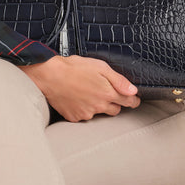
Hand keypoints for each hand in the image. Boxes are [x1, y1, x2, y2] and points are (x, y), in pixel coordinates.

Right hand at [20, 55, 139, 121]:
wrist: (50, 76)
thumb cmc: (74, 68)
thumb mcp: (100, 67)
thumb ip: (119, 80)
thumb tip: (133, 91)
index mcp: (108, 93)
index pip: (129, 102)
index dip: (133, 100)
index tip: (134, 99)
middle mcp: (99, 107)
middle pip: (116, 110)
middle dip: (115, 102)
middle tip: (106, 92)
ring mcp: (86, 114)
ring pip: (99, 113)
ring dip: (98, 106)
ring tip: (88, 92)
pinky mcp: (75, 117)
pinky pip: (85, 115)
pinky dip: (84, 108)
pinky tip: (78, 98)